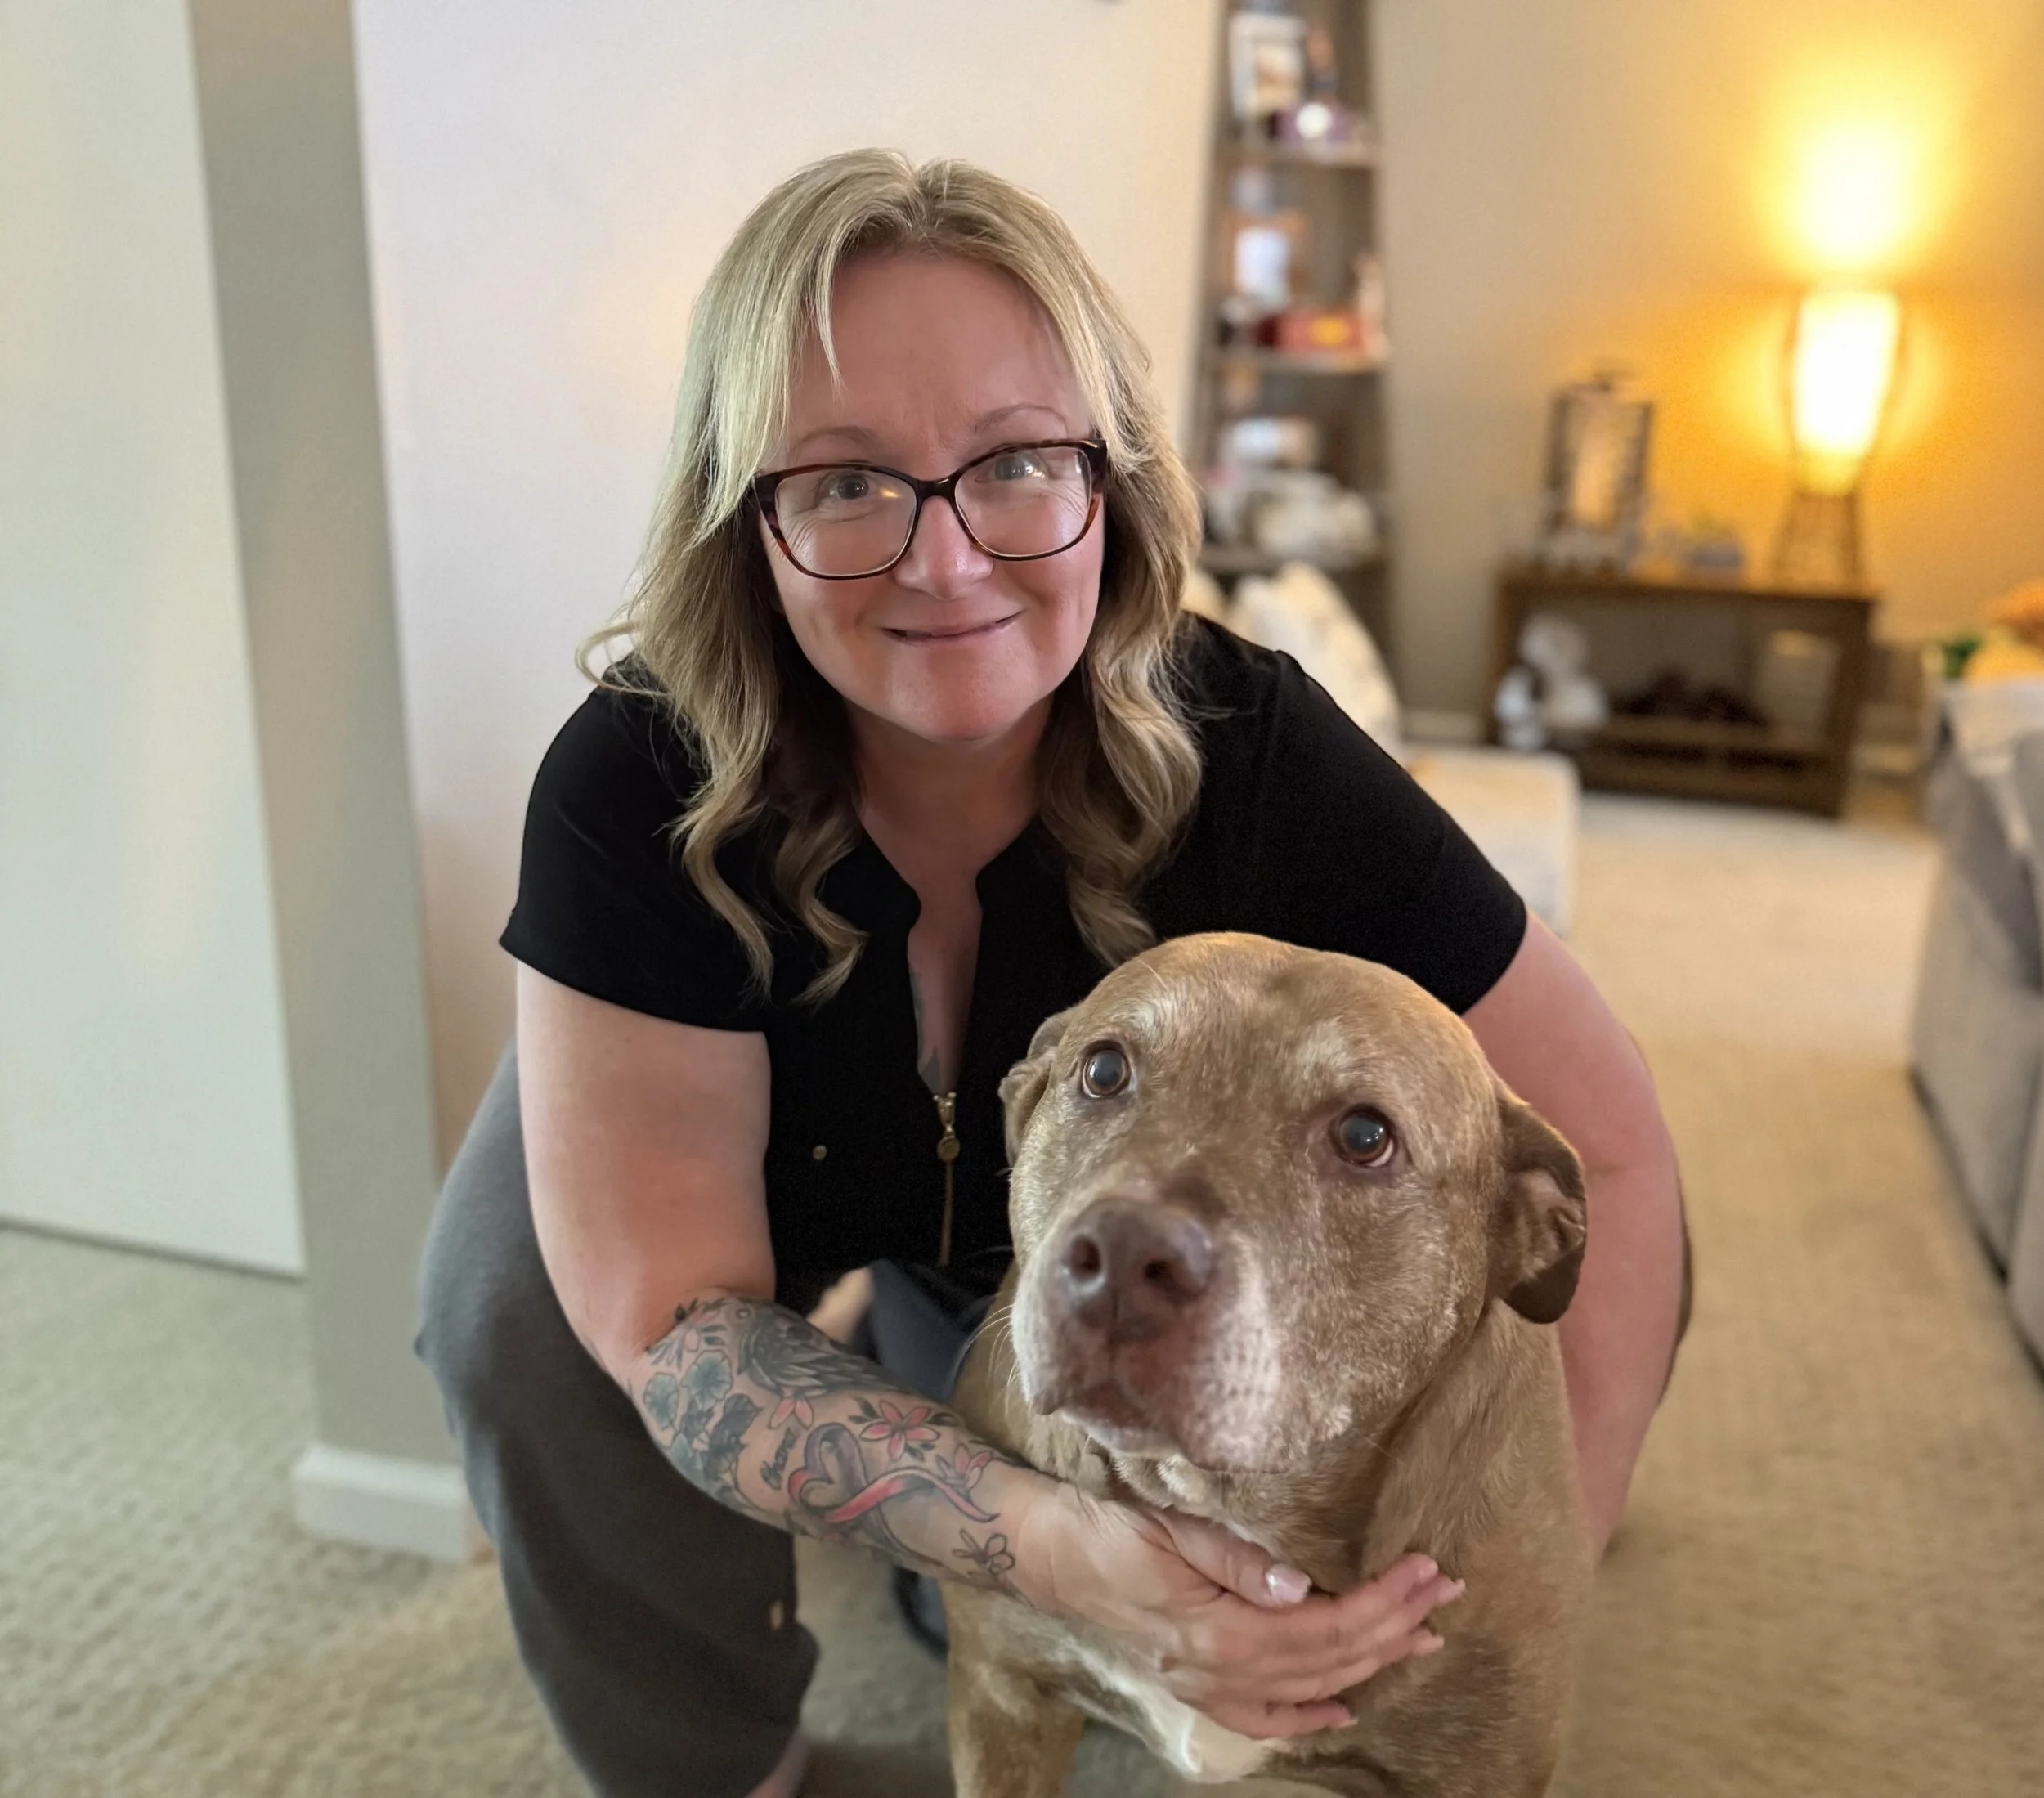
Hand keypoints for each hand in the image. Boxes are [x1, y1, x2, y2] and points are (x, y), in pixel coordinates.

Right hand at [1009, 1481, 1461, 1738]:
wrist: (1051, 1553)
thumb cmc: (1111, 1526)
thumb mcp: (1173, 1525)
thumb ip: (1238, 1559)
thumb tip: (1304, 1586)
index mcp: (1219, 1631)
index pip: (1324, 1625)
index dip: (1382, 1600)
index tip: (1426, 1569)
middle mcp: (1219, 1671)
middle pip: (1327, 1659)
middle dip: (1393, 1626)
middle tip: (1444, 1595)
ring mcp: (1207, 1686)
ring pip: (1308, 1688)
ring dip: (1370, 1662)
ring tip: (1420, 1637)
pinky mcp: (1195, 1684)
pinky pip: (1263, 1717)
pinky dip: (1309, 1717)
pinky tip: (1344, 1708)